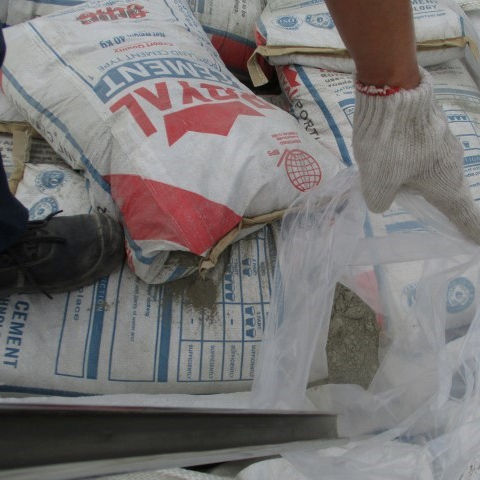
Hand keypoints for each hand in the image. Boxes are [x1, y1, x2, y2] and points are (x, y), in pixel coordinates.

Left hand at [353, 68, 479, 243]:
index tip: (476, 241)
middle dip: (438, 201)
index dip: (468, 228)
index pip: (460, 212)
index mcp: (444, 182)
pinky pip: (421, 152)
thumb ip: (379, 200)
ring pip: (431, 169)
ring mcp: (443, 142)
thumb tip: (381, 200)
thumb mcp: (377, 182)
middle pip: (445, 190)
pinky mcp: (431, 127)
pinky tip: (391, 158)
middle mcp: (451, 163)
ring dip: (415, 177)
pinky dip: (408, 160)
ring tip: (394, 180)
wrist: (394, 91)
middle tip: (432, 211)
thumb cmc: (389, 145)